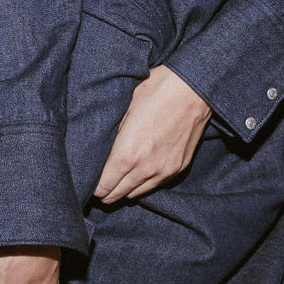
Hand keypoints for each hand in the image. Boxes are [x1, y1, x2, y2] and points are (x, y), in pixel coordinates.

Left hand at [93, 65, 210, 202]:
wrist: (194, 88)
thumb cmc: (157, 90)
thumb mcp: (124, 106)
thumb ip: (112, 133)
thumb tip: (99, 149)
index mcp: (127, 154)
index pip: (102, 187)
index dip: (92, 186)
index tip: (88, 180)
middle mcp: (145, 169)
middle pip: (117, 195)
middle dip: (105, 191)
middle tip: (99, 182)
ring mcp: (164, 171)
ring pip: (136, 194)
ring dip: (124, 188)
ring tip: (118, 177)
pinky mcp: (178, 168)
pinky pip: (155, 185)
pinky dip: (143, 182)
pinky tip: (139, 169)